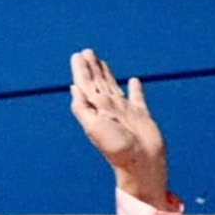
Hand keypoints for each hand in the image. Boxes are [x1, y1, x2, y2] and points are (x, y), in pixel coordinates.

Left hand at [69, 48, 167, 205]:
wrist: (142, 163)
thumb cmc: (117, 148)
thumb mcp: (93, 127)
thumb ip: (82, 107)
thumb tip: (73, 87)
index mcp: (96, 110)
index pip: (85, 85)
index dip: (81, 71)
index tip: (77, 56)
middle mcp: (108, 108)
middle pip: (97, 83)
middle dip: (91, 68)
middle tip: (86, 51)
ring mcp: (125, 111)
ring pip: (113, 86)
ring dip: (107, 73)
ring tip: (101, 61)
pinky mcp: (141, 114)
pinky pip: (137, 97)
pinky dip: (135, 89)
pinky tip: (133, 80)